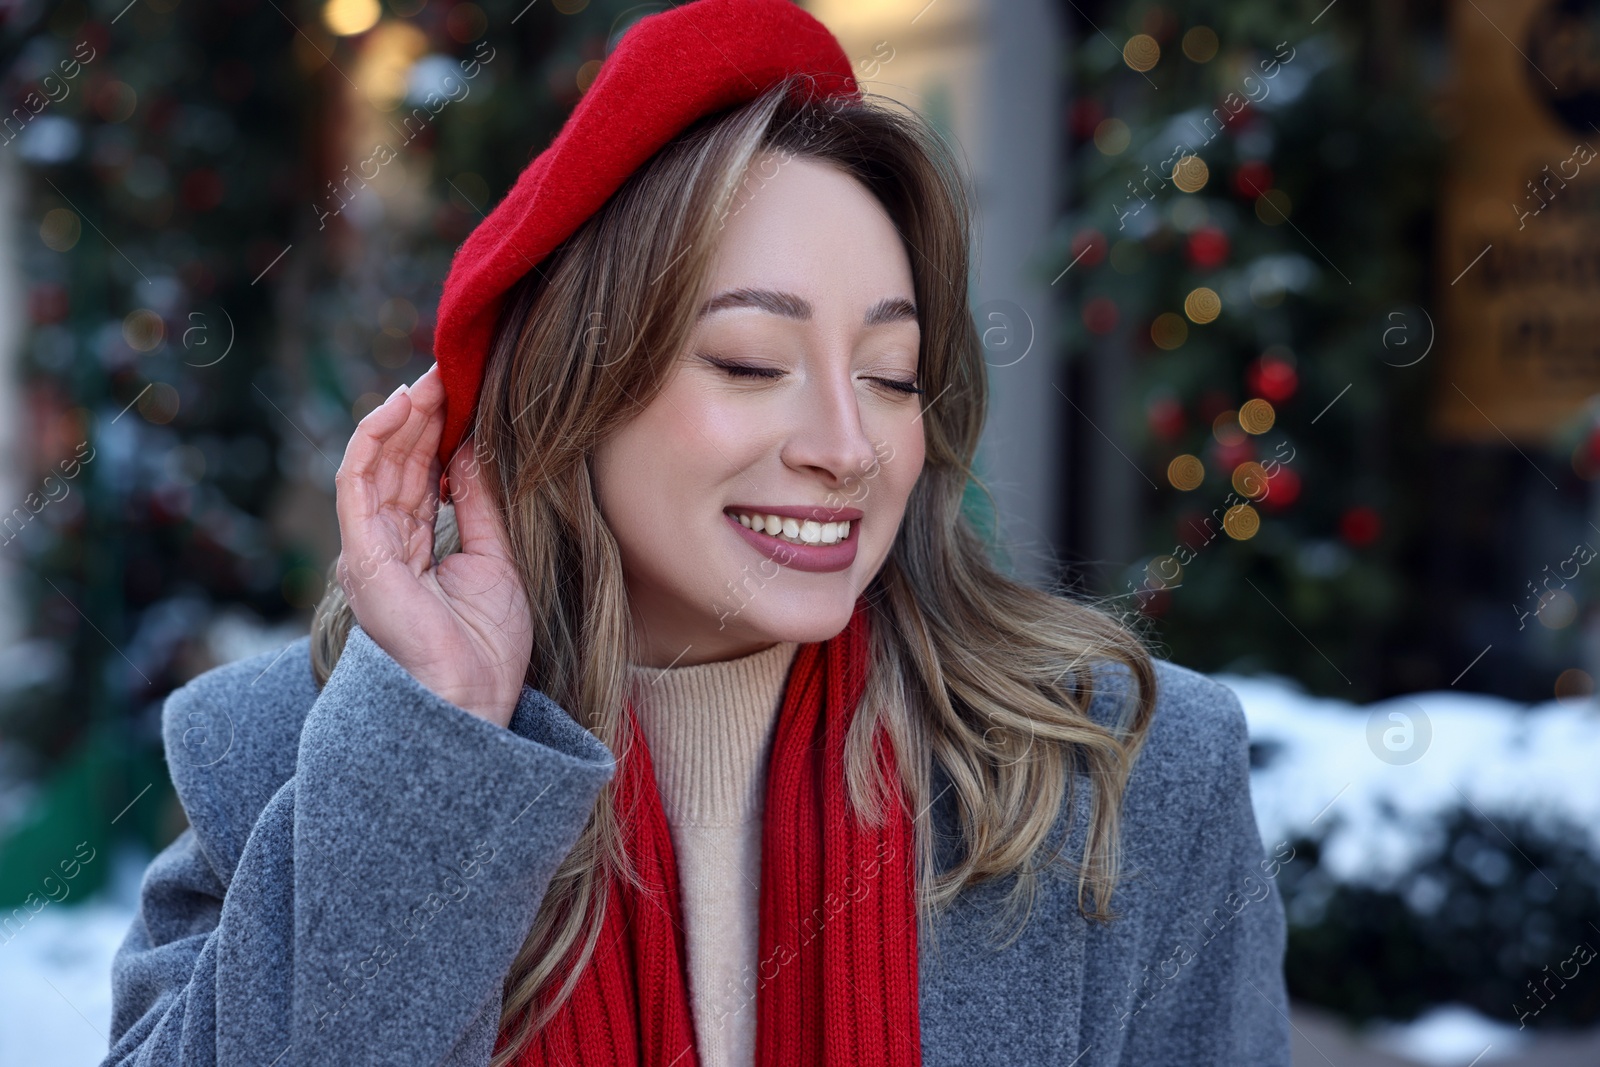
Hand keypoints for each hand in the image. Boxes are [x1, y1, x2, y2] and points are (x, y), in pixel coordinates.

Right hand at [332, 364, 532, 727]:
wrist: (471, 700)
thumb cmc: (485, 645)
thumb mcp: (496, 557)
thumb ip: (481, 503)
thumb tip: (479, 446)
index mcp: (414, 548)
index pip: (421, 473)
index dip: (440, 430)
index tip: (466, 393)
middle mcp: (384, 544)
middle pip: (399, 462)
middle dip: (424, 413)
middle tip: (452, 370)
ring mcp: (368, 548)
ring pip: (377, 462)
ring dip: (402, 415)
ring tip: (433, 378)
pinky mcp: (361, 554)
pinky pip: (357, 483)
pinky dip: (374, 439)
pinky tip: (399, 406)